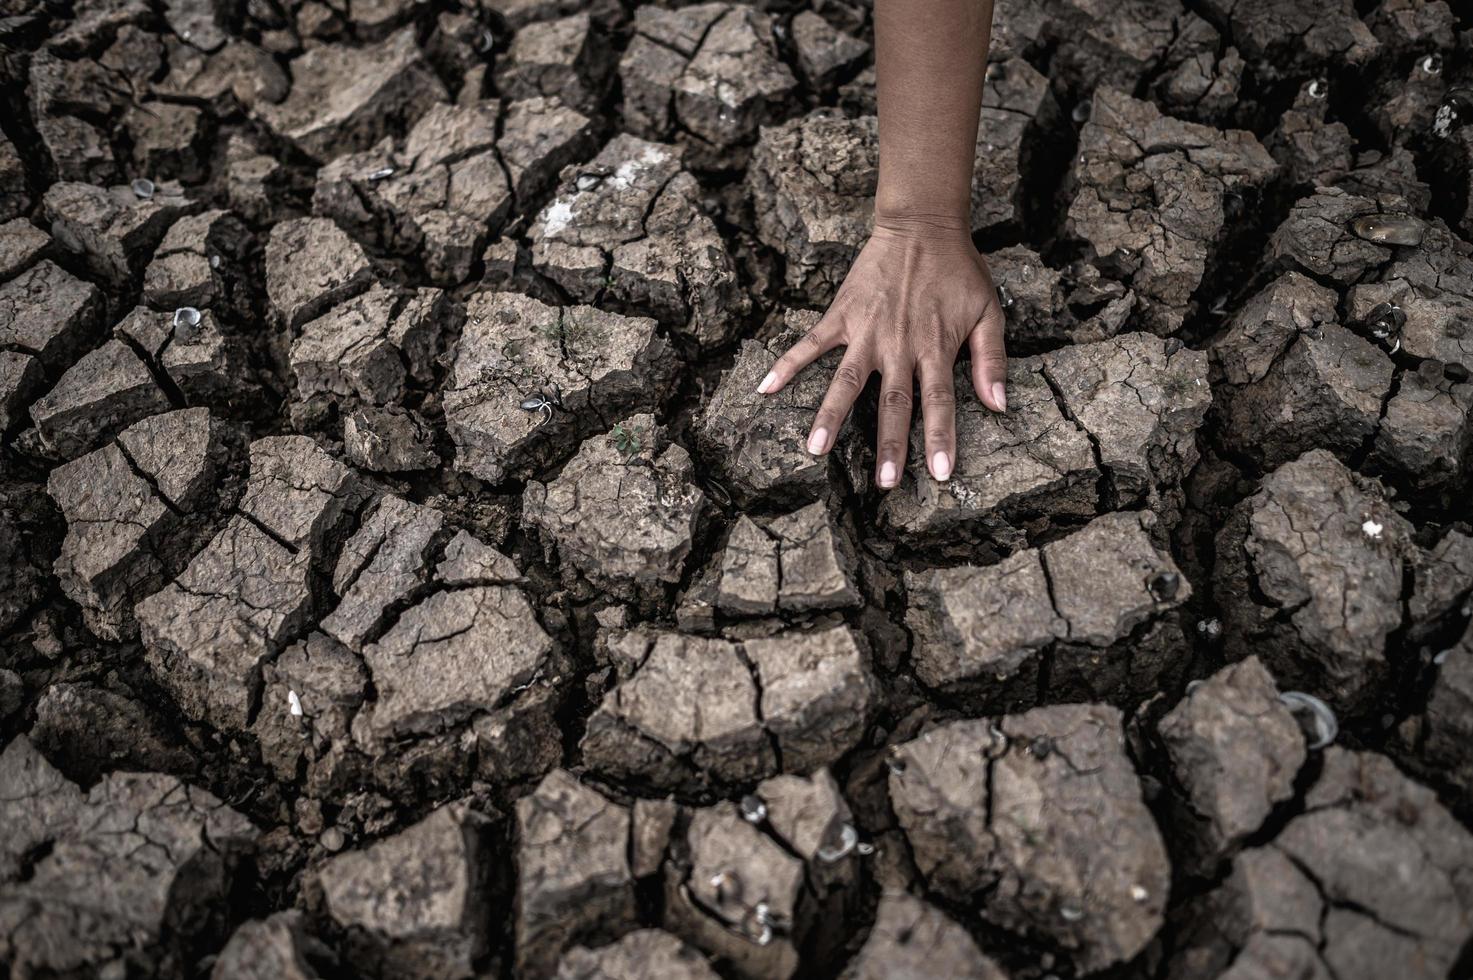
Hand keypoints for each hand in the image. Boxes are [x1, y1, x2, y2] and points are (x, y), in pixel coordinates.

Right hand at [757, 216, 1008, 488]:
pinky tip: (765, 388)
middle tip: (884, 483)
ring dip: (831, 416)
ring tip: (815, 449)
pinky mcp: (842, 316)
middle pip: (893, 403)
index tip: (940, 474)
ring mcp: (866, 331)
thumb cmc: (959, 271)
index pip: (938, 401)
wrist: (922, 226)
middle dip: (889, 444)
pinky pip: (811, 344)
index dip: (940, 438)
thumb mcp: (990, 311)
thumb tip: (999, 405)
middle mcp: (898, 345)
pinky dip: (787, 364)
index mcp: (935, 347)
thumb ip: (992, 359)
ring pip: (846, 382)